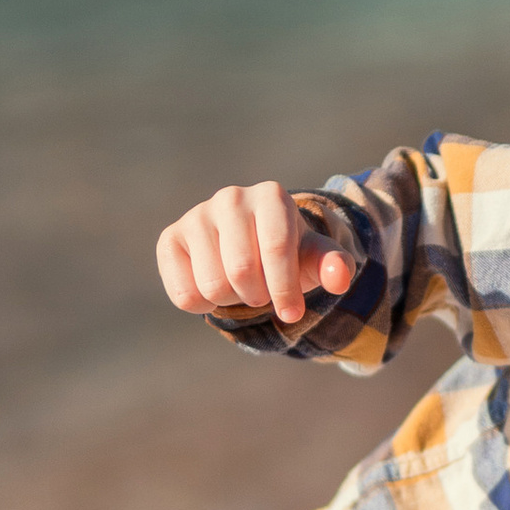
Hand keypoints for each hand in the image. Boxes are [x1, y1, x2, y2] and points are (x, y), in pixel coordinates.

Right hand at [156, 181, 353, 323]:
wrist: (251, 248)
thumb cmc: (288, 254)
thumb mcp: (315, 259)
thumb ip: (333, 266)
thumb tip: (339, 277)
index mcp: (271, 196)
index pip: (277, 249)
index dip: (285, 289)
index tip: (292, 313)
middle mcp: (230, 197)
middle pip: (242, 270)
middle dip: (258, 295)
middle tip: (262, 291)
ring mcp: (196, 216)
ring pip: (212, 285)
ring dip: (232, 300)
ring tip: (239, 285)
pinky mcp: (170, 239)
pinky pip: (183, 294)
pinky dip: (202, 306)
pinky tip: (212, 287)